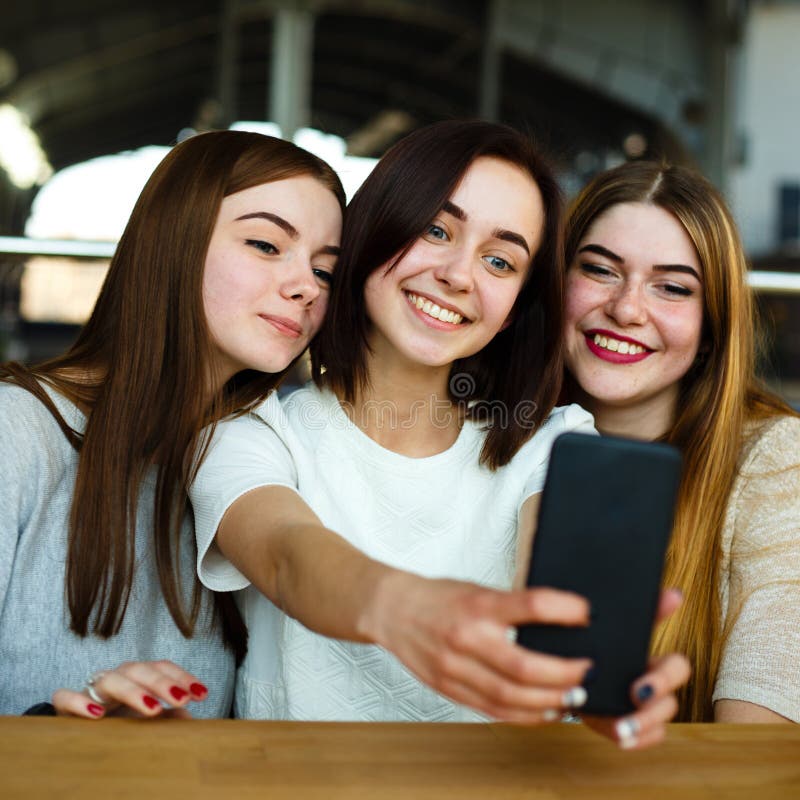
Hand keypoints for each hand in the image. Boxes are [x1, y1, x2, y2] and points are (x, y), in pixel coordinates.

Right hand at [51, 660, 209, 718]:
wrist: (80, 729)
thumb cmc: (121, 720)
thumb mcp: (148, 718)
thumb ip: (168, 717)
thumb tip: (189, 719)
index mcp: (138, 676)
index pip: (161, 667)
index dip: (182, 677)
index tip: (202, 694)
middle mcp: (117, 677)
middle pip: (139, 670)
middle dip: (163, 683)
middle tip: (181, 699)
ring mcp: (92, 689)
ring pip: (111, 679)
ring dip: (134, 692)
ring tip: (153, 709)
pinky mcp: (66, 705)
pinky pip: (66, 697)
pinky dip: (79, 702)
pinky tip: (97, 715)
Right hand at [366, 573, 593, 722]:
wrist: (393, 610)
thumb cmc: (440, 597)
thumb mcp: (477, 590)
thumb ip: (511, 606)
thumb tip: (561, 622)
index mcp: (477, 605)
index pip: (530, 605)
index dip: (565, 610)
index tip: (587, 614)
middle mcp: (466, 637)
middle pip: (524, 665)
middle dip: (563, 674)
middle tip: (586, 672)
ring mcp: (455, 668)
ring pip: (510, 696)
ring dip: (549, 702)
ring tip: (573, 697)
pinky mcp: (449, 689)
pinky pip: (493, 710)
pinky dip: (524, 716)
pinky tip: (546, 711)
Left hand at [583, 588, 690, 748]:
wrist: (571, 659)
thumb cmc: (600, 640)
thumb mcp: (614, 624)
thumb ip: (641, 610)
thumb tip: (675, 593)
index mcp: (652, 660)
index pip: (677, 667)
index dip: (667, 676)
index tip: (641, 684)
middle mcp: (652, 686)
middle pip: (671, 699)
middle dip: (655, 704)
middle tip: (632, 698)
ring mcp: (641, 709)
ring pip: (660, 722)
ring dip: (643, 725)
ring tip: (621, 727)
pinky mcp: (626, 724)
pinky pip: (645, 738)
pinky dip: (636, 740)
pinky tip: (619, 736)